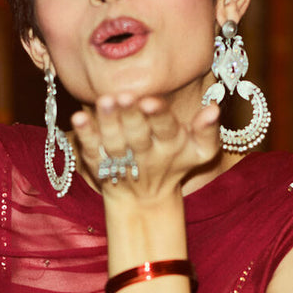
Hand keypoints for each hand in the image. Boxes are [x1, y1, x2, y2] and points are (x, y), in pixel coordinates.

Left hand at [70, 92, 220, 203]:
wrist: (145, 197)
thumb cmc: (175, 162)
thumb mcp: (200, 151)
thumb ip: (208, 130)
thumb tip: (215, 108)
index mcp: (172, 146)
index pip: (166, 129)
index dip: (159, 117)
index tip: (151, 102)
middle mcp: (146, 154)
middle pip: (138, 134)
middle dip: (132, 115)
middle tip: (125, 95)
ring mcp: (121, 160)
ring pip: (114, 141)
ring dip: (108, 122)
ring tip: (104, 101)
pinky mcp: (99, 163)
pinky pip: (91, 150)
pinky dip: (85, 135)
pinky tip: (78, 119)